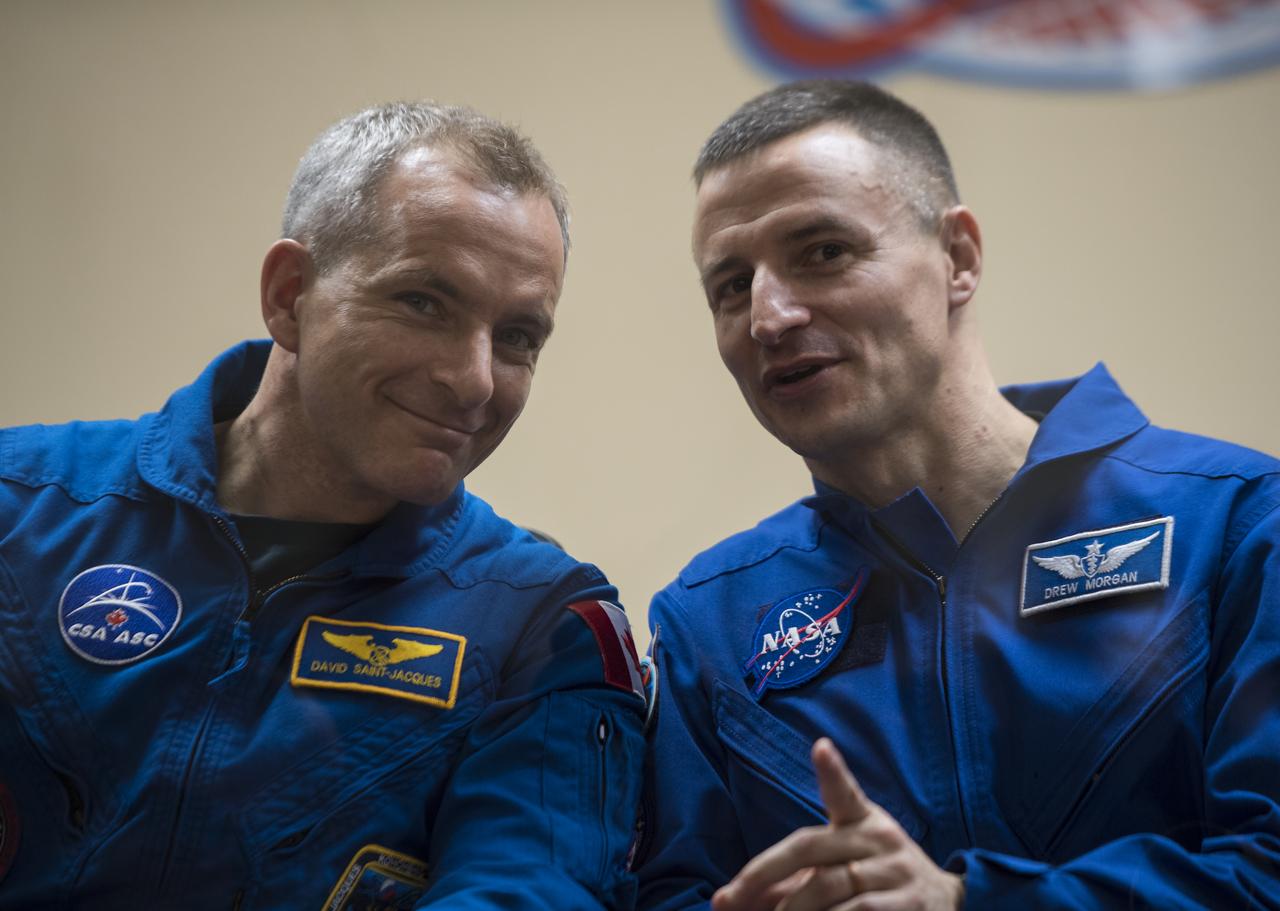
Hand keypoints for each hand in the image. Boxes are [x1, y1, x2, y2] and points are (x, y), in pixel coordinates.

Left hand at [711, 738, 963, 910]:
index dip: (833, 771)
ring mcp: (898, 874)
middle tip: (729, 899)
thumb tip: (738, 896)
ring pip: (832, 888)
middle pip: (811, 849)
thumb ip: (797, 874)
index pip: (845, 794)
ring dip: (792, 909)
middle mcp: (881, 840)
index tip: (821, 747)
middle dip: (763, 874)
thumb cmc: (879, 879)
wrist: (949, 904)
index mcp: (863, 822)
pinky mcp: (913, 907)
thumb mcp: (845, 864)